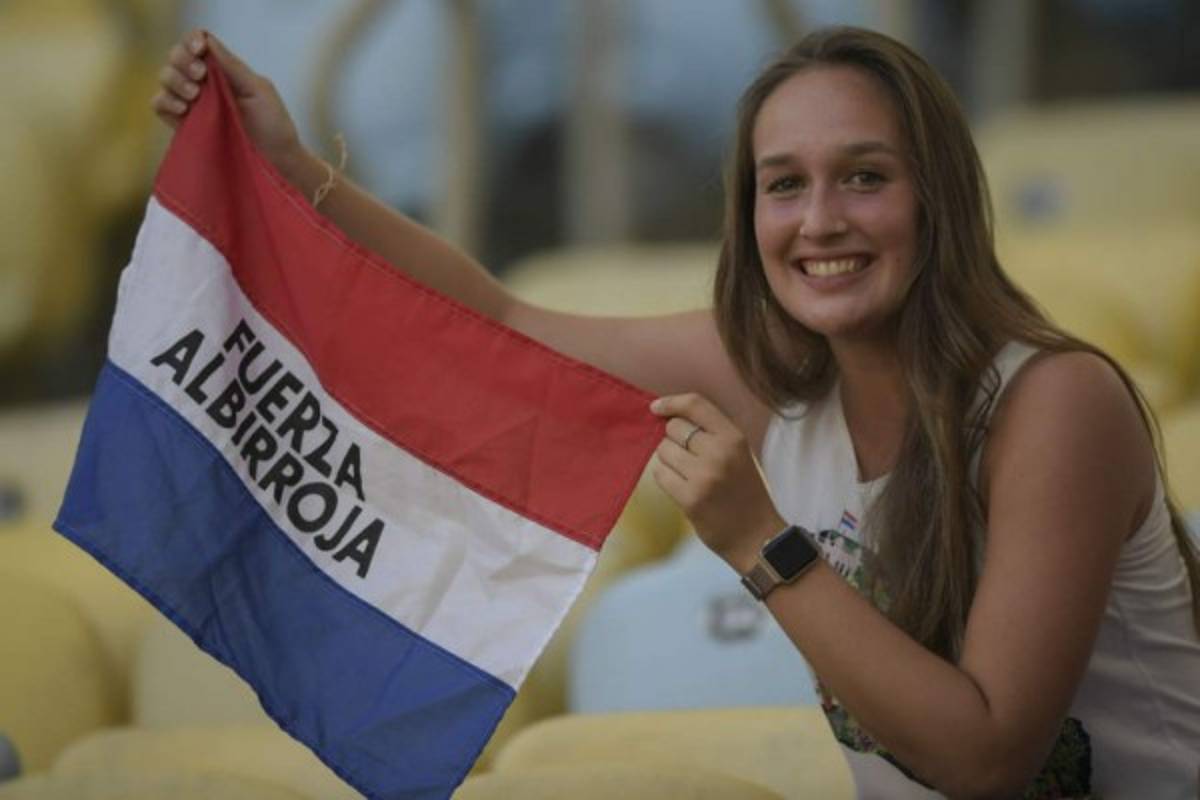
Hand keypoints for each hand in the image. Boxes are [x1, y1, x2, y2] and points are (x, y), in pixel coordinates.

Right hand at [152, 29, 304, 175]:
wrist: (274, 162)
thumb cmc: (273, 125)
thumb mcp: (258, 91)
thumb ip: (232, 67)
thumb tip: (206, 40)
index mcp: (223, 70)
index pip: (196, 44)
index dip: (192, 41)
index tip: (199, 49)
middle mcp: (203, 83)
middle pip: (176, 57)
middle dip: (183, 61)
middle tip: (200, 76)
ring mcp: (192, 104)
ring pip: (165, 78)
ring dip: (175, 80)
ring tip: (194, 95)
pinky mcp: (183, 125)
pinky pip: (160, 105)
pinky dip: (166, 101)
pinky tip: (185, 109)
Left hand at [650, 393, 785, 572]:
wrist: (757, 537)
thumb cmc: (744, 492)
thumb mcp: (738, 453)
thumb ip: (711, 433)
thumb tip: (667, 416)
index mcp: (734, 437)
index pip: (695, 404)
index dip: (671, 402)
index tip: (656, 407)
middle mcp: (720, 452)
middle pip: (673, 428)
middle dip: (673, 439)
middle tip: (688, 458)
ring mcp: (704, 476)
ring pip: (663, 451)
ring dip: (669, 461)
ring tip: (689, 475)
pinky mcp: (690, 498)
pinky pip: (660, 475)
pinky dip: (666, 479)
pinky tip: (683, 488)